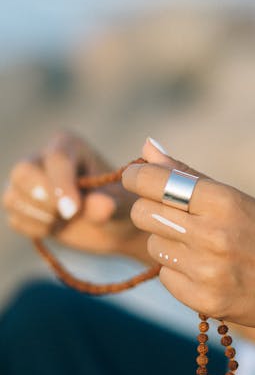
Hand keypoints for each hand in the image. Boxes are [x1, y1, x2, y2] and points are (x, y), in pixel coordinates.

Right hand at [2, 129, 141, 258]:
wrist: (112, 225)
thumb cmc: (119, 204)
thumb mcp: (120, 204)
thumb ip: (109, 203)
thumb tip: (103, 206)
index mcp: (69, 145)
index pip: (56, 159)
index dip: (61, 185)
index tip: (73, 210)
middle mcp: (43, 158)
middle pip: (22, 172)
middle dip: (42, 198)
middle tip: (68, 215)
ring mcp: (28, 181)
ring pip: (13, 197)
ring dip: (41, 216)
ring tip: (68, 219)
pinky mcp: (21, 204)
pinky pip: (15, 218)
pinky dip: (36, 228)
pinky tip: (57, 226)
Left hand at [122, 138, 254, 329]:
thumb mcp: (237, 197)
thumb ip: (187, 174)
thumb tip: (147, 147)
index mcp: (223, 200)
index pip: (154, 182)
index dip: (136, 176)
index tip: (134, 176)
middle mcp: (213, 234)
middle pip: (144, 213)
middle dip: (150, 208)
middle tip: (171, 212)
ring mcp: (208, 271)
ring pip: (153, 246)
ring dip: (167, 242)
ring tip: (197, 244)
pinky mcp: (206, 301)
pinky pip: (166, 277)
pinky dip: (178, 271)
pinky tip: (205, 268)